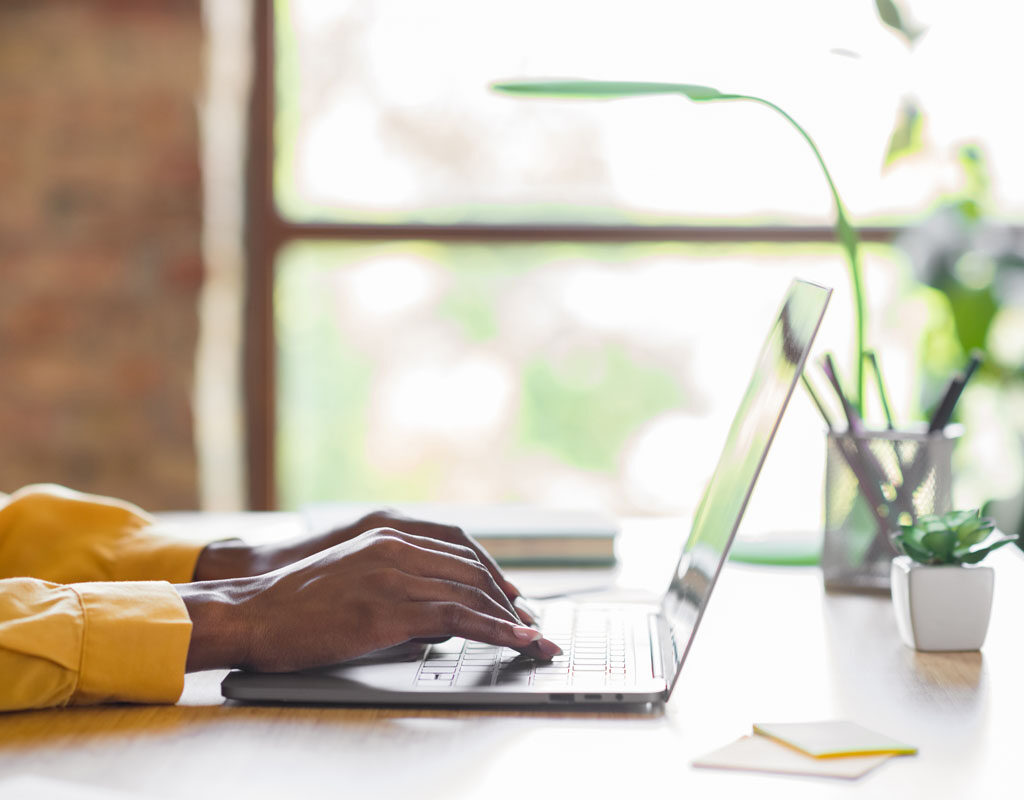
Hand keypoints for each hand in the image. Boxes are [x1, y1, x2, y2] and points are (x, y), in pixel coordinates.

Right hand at [178, 526, 560, 672]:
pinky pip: (457, 617)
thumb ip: (396, 582)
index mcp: (386, 534)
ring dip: (511, 618)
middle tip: (532, 623)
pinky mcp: (386, 610)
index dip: (493, 572)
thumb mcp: (352, 576)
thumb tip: (438, 617)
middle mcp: (394, 547)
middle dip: (509, 598)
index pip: (459, 547)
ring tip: (535, 639)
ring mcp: (391, 576)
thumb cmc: (295, 603)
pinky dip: (494, 629)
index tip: (514, 595)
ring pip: (471, 592)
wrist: (250, 613)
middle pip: (473, 568)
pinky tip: (514, 640)